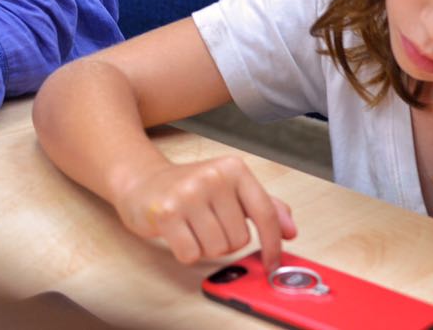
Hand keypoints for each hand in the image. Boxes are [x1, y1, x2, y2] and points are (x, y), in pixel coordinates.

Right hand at [114, 155, 295, 271]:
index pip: (265, 213)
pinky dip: (187, 251)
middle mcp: (213, 177)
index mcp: (233, 169)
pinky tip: (179, 233)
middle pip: (240, 239)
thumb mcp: (229, 188)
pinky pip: (191, 254)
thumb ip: (263, 206)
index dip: (273, 244)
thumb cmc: (188, 187)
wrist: (142, 181)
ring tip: (193, 227)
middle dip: (225, 241)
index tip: (273, 263)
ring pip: (218, 249)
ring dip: (206, 247)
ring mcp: (188, 193)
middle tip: (207, 224)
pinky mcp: (167, 212)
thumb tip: (290, 229)